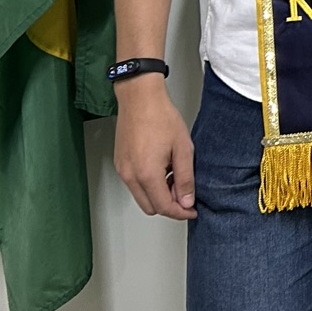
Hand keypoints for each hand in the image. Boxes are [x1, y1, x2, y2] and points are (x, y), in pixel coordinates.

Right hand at [113, 78, 196, 219]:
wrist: (140, 98)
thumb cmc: (160, 116)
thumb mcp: (183, 149)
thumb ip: (185, 179)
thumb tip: (186, 201)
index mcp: (147, 174)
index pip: (164, 207)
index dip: (180, 212)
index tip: (191, 210)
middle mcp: (130, 175)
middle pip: (150, 207)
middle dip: (169, 205)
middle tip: (185, 192)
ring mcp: (123, 170)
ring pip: (142, 197)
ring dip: (159, 194)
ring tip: (174, 174)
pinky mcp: (120, 163)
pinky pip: (135, 184)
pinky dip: (149, 184)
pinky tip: (162, 168)